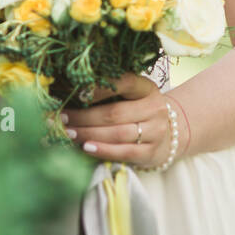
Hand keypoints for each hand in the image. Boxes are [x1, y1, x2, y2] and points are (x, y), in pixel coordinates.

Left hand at [60, 72, 187, 166]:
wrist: (171, 135)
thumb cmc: (141, 112)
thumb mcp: (133, 97)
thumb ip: (112, 93)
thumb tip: (74, 92)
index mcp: (147, 88)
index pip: (125, 82)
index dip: (100, 87)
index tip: (77, 92)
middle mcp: (154, 108)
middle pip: (114, 113)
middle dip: (84, 116)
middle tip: (63, 118)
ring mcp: (155, 131)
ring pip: (117, 133)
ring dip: (89, 134)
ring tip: (68, 133)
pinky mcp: (151, 152)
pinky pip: (124, 152)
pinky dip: (103, 150)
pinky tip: (86, 148)